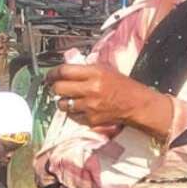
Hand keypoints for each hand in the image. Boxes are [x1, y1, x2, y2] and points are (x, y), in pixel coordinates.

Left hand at [47, 63, 165, 127]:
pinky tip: (80, 108)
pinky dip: (73, 112)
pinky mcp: (90, 120)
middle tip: (57, 87)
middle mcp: (90, 89)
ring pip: (63, 104)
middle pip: (59, 88)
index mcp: (94, 73)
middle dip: (55, 87)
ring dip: (63, 101)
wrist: (136, 105)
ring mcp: (90, 106)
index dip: (53, 73)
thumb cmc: (122, 86)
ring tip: (70, 98)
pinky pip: (72, 116)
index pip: (64, 71)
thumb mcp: (105, 69)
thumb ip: (85, 68)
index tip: (50, 76)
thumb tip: (66, 67)